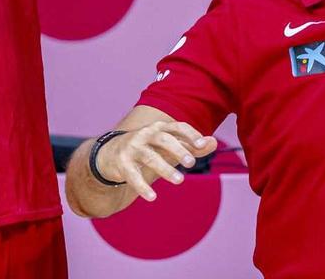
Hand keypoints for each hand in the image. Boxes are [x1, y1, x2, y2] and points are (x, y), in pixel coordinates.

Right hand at [98, 121, 217, 201]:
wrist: (110, 154)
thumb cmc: (147, 148)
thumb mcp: (169, 147)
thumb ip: (190, 145)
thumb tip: (214, 142)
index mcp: (159, 128)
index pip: (177, 127)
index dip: (190, 134)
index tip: (203, 144)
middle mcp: (145, 134)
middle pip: (163, 139)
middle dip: (178, 150)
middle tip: (191, 163)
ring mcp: (132, 148)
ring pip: (150, 157)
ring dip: (165, 169)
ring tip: (179, 181)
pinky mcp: (121, 163)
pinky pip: (133, 175)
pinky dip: (142, 187)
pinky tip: (152, 198)